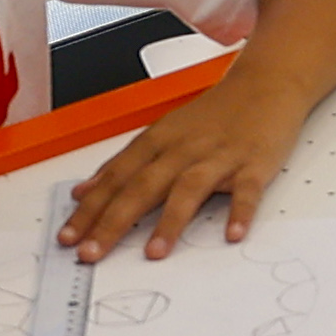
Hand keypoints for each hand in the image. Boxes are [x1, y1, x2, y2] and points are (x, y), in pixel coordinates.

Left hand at [65, 65, 317, 257]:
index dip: (90, 209)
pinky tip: (233, 234)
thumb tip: (84, 192)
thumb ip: (124, 164)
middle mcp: (184, 148)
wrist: (266, 82)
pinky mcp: (254, 163)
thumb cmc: (215, 113)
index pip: (116, 178)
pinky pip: (247, 190)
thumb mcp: (163, 132)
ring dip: (170, 221)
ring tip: (153, 253)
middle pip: (143, 186)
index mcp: (159, 140)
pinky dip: (240, 212)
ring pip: (189, 189)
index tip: (68, 237)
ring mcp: (219, 156)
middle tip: (92, 252)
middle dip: (114, 221)